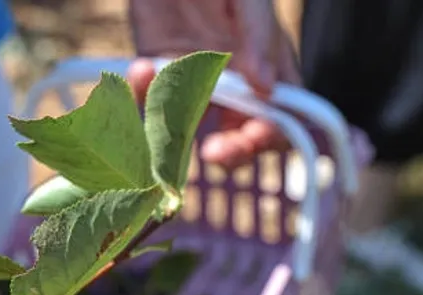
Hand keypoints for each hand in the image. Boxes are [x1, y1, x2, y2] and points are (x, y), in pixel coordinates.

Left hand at [127, 0, 300, 167]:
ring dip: (177, 133)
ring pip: (191, 131)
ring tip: (177, 113)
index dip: (271, 137)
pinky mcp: (157, 76)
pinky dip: (141, 91)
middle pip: (239, 138)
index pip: (281, 120)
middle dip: (231, 151)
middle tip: (216, 150)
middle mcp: (234, 86)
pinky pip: (148, 101)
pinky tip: (142, 67)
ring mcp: (193, 85)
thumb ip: (260, 37)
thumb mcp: (249, 0)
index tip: (254, 136)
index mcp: (268, 70)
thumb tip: (267, 89)